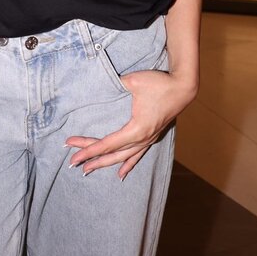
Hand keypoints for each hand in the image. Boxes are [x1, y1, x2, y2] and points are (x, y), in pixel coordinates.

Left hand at [64, 70, 197, 180]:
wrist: (183, 87)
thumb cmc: (159, 83)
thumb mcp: (133, 81)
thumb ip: (115, 85)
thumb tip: (101, 85)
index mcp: (136, 129)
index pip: (107, 144)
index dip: (89, 150)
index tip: (74, 155)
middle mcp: (142, 139)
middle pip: (112, 153)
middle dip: (92, 159)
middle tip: (73, 163)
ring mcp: (148, 139)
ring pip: (124, 157)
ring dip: (106, 163)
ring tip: (89, 169)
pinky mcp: (152, 136)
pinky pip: (137, 155)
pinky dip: (128, 165)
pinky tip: (121, 174)